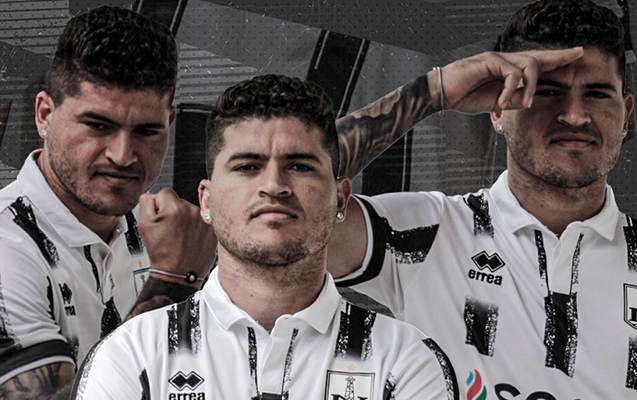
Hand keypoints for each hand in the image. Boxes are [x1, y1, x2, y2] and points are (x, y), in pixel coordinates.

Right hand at [138, 188, 216, 287]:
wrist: (179, 274)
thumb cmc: (162, 252)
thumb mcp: (144, 225)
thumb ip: (146, 202)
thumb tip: (153, 194)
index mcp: (175, 207)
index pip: (164, 192)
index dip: (159, 205)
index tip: (160, 218)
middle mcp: (192, 210)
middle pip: (178, 201)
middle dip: (172, 212)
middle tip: (169, 231)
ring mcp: (204, 219)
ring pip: (189, 211)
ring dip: (184, 219)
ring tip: (179, 237)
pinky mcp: (211, 228)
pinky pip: (200, 220)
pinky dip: (195, 227)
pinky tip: (189, 239)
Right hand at [430, 47, 584, 113]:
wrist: (441, 94)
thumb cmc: (464, 97)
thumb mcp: (495, 103)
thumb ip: (513, 100)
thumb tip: (530, 100)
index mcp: (506, 69)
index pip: (534, 62)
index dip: (554, 60)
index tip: (573, 57)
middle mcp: (504, 60)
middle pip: (537, 56)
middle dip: (559, 56)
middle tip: (578, 53)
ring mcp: (497, 58)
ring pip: (528, 65)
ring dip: (530, 87)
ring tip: (524, 104)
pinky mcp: (490, 60)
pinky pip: (511, 73)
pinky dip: (511, 90)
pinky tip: (502, 102)